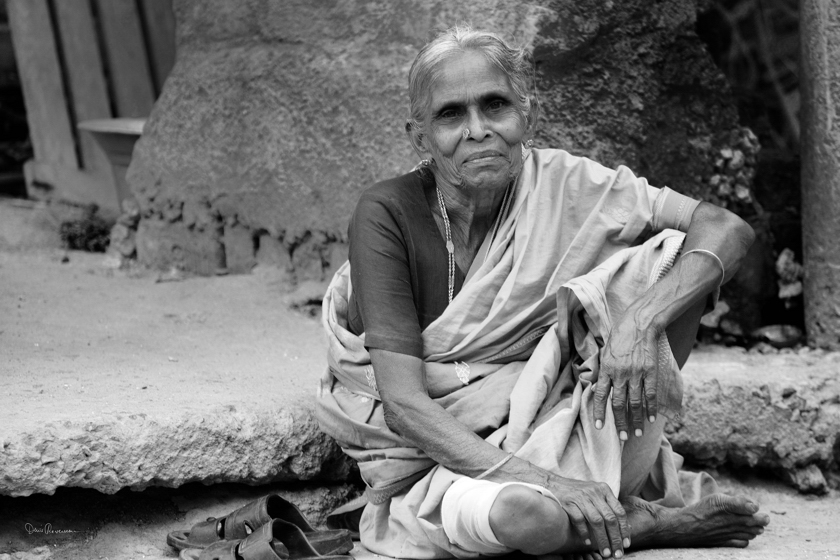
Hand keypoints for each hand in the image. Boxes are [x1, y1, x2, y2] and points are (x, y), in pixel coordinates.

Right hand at [548, 477, 629, 557]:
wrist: (553, 484)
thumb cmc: (578, 493)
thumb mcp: (595, 494)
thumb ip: (608, 506)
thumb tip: (625, 527)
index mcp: (604, 490)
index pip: (619, 511)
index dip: (624, 529)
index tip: (626, 544)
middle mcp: (594, 492)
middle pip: (609, 518)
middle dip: (615, 538)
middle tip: (617, 553)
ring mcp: (581, 497)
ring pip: (596, 521)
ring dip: (602, 539)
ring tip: (605, 552)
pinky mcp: (568, 502)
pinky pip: (579, 520)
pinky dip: (584, 533)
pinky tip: (587, 542)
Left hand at [593, 310, 660, 439]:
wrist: (638, 324)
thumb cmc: (619, 338)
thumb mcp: (604, 353)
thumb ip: (602, 371)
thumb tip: (598, 387)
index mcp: (606, 370)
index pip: (600, 396)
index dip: (599, 413)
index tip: (599, 427)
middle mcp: (620, 374)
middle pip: (619, 403)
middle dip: (620, 422)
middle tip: (623, 437)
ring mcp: (636, 373)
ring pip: (635, 402)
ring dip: (636, 420)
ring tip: (637, 433)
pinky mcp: (650, 372)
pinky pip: (650, 394)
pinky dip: (651, 408)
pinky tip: (652, 419)